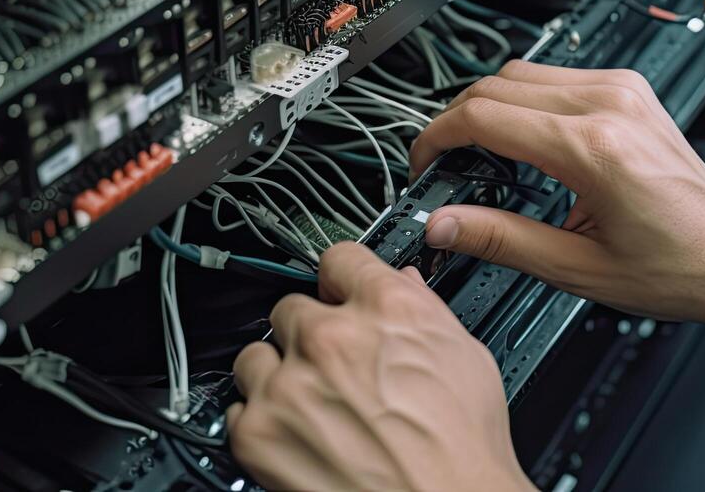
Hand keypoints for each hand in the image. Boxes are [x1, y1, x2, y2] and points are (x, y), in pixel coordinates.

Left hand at [227, 242, 530, 491]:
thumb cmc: (462, 448)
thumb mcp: (466, 356)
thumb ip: (426, 310)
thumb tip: (407, 285)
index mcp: (386, 308)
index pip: (340, 257)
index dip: (342, 276)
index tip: (336, 289)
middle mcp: (333, 337)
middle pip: (292, 305)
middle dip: (309, 330)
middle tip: (328, 362)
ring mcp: (291, 385)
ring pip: (256, 354)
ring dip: (276, 373)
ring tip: (305, 401)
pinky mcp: (260, 435)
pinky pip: (238, 409)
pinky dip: (260, 421)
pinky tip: (293, 434)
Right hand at [411, 61, 704, 367]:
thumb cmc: (682, 268)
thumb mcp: (580, 269)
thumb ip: (501, 240)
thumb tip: (444, 224)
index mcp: (593, 148)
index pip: (484, 117)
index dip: (438, 138)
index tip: (425, 162)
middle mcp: (608, 104)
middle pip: (496, 84)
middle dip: (458, 119)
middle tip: (447, 164)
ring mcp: (622, 89)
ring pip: (522, 72)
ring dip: (490, 105)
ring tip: (482, 154)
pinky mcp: (629, 88)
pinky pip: (555, 74)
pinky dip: (524, 100)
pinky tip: (525, 139)